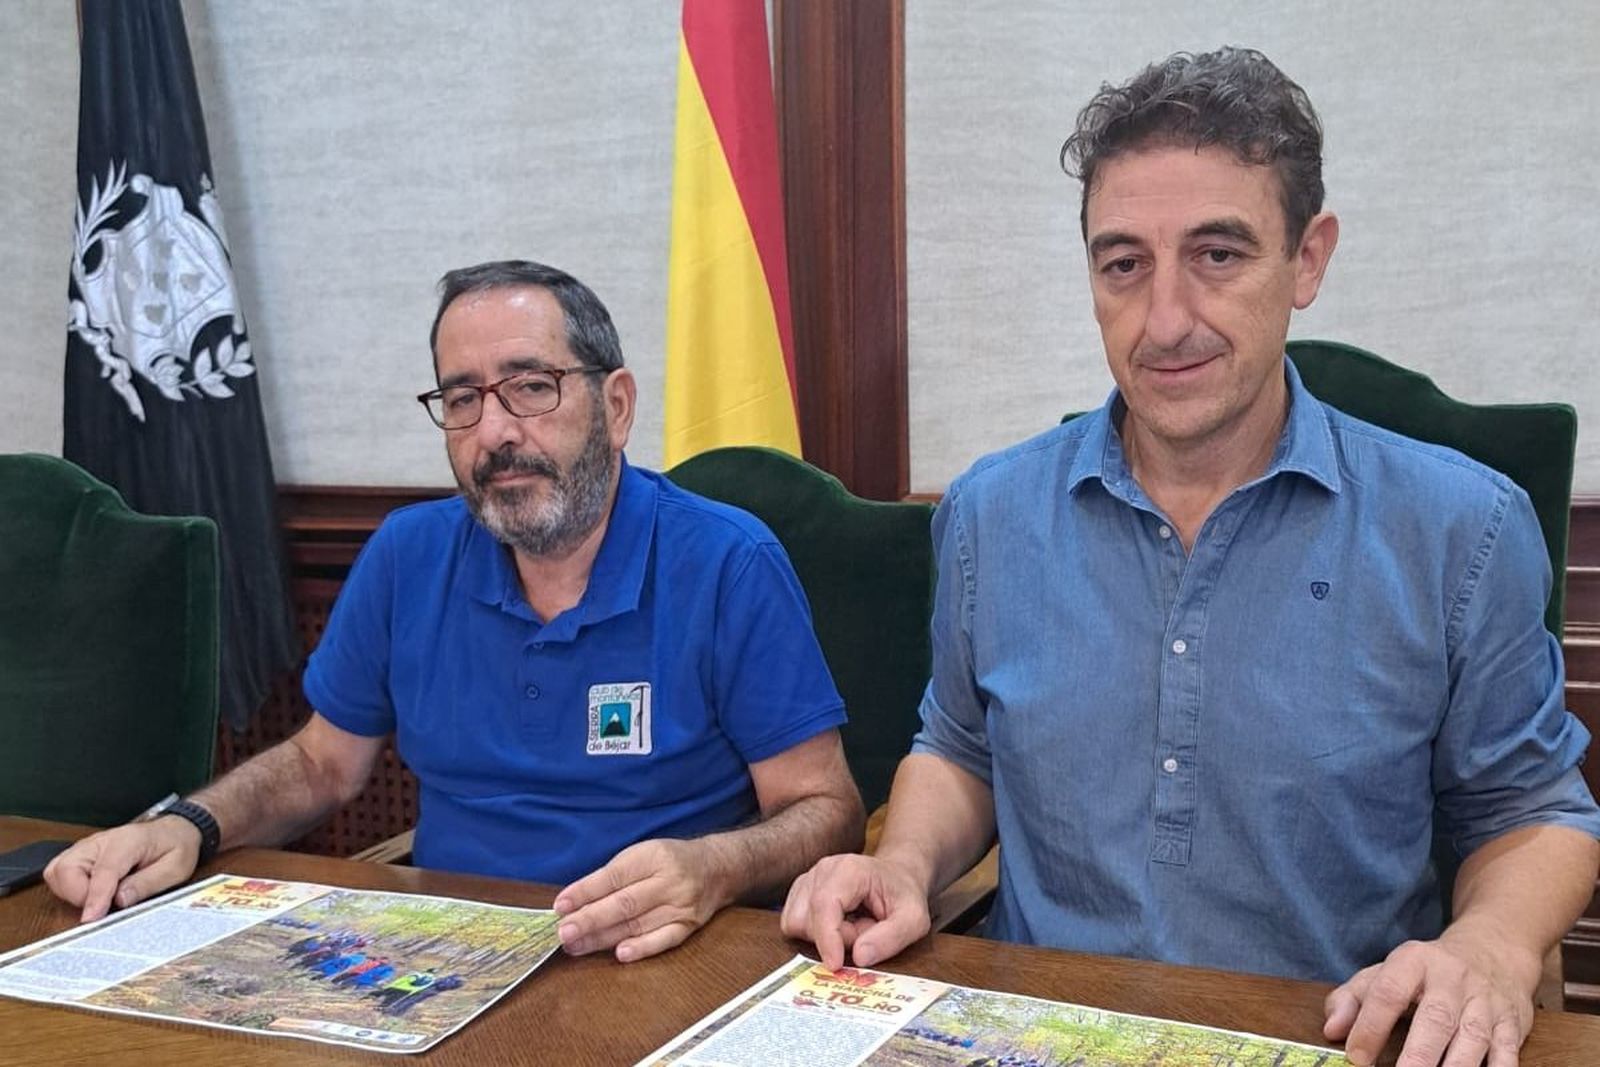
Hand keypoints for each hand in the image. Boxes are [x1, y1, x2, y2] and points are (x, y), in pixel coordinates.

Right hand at [42, 817, 202, 922]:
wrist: (175, 831)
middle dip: (77, 895)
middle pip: (66, 868)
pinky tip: (92, 893)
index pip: (103, 871)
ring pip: (56, 871)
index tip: (91, 918)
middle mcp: (101, 842)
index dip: (95, 897)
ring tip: (99, 899)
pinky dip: (67, 888)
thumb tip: (120, 900)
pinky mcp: (81, 856)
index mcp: (128, 841)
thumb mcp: (175, 868)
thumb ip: (147, 883)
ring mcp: (88, 847)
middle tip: (102, 908)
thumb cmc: (175, 847)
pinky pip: (59, 873)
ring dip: (70, 893)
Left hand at [551, 838, 727, 962]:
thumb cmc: (669, 861)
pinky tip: (620, 954)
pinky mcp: (689, 926)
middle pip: (624, 904)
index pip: (614, 876)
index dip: (585, 892)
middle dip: (590, 919)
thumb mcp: (641, 854)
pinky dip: (642, 948)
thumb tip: (573, 902)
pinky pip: (664, 940)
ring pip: (638, 925)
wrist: (716, 868)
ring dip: (603, 938)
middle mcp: (669, 881)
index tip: (560, 906)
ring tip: (575, 946)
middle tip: (563, 932)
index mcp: (653, 857)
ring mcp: (681, 906)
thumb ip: (611, 876)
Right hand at [779, 852, 930, 971]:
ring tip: (853, 927)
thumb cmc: (904, 896)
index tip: (835, 966)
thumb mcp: (914, 920)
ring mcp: (808, 879)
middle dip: (835, 939)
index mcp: (849, 870)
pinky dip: (816, 934)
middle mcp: (822, 870)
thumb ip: (891, 938)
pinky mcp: (801, 893)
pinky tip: (839, 925)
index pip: (824, 904)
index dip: (827, 938)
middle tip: (865, 931)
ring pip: (797, 924)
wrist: (898, 877)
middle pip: (807, 919)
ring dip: (824, 937)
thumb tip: (859, 957)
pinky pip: (795, 924)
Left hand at [1323, 926, 1538, 1066]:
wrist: (1493, 950)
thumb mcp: (1387, 971)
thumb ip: (1353, 998)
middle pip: (1435, 1020)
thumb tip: (1332, 1030)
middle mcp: (1452, 980)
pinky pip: (1507, 1055)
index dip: (1370, 1026)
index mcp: (1414, 962)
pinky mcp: (1513, 1025)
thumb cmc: (1428, 972)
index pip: (1388, 993)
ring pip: (1473, 1039)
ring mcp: (1486, 1003)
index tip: (1356, 1058)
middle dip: (1418, 1057)